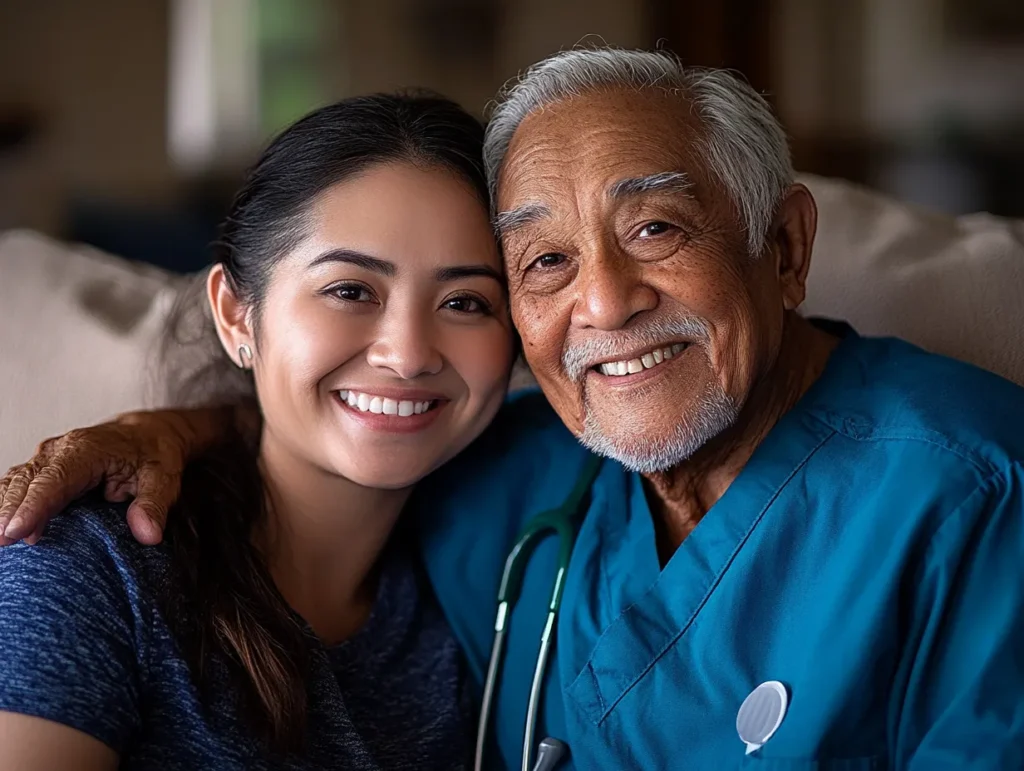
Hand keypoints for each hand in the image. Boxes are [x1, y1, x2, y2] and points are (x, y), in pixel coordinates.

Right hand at [0, 410, 196, 545]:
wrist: (147, 434)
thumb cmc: (153, 455)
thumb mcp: (163, 479)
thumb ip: (154, 505)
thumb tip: (148, 534)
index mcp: (88, 449)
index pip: (55, 479)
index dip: (34, 506)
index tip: (17, 531)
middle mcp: (60, 450)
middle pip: (27, 481)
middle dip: (9, 511)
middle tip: (2, 542)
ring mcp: (47, 458)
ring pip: (15, 481)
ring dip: (3, 508)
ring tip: (0, 540)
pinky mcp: (42, 469)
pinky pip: (17, 485)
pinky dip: (6, 503)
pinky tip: (3, 527)